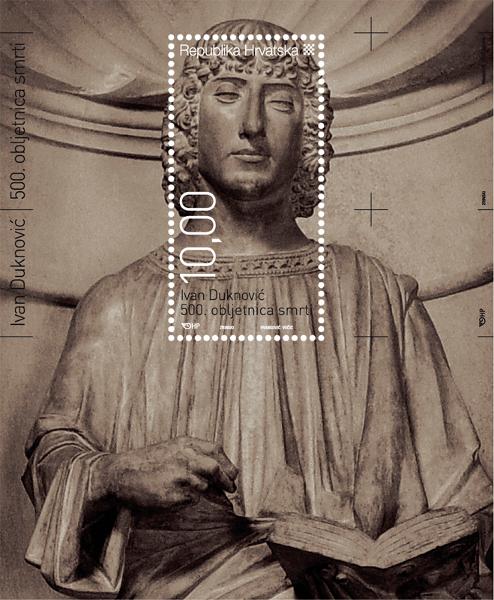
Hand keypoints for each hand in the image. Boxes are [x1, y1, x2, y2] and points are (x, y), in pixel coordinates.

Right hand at [90, 436, 237, 509]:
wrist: (120, 473)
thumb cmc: (146, 462)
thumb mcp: (172, 448)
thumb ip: (194, 454)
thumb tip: (219, 470)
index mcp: (185, 443)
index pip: (216, 450)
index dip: (227, 464)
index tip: (231, 475)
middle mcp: (184, 457)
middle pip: (215, 469)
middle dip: (226, 481)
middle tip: (230, 489)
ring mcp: (179, 476)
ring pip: (203, 487)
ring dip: (203, 492)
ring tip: (191, 492)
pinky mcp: (173, 494)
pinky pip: (190, 500)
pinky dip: (188, 500)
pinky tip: (175, 496)